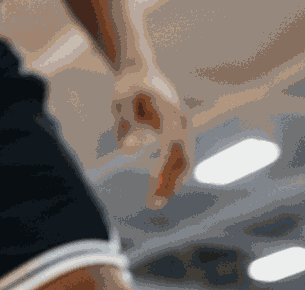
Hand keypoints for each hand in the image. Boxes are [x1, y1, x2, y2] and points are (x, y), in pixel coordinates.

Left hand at [112, 67, 191, 209]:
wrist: (138, 69)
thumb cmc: (127, 87)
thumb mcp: (120, 104)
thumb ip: (123, 126)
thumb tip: (127, 151)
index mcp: (172, 115)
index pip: (171, 149)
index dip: (163, 171)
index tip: (152, 190)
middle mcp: (183, 121)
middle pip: (183, 159)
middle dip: (169, 184)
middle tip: (153, 205)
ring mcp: (184, 125)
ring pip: (184, 160)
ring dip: (171, 183)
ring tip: (154, 202)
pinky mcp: (180, 130)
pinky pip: (180, 157)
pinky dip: (170, 174)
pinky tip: (157, 189)